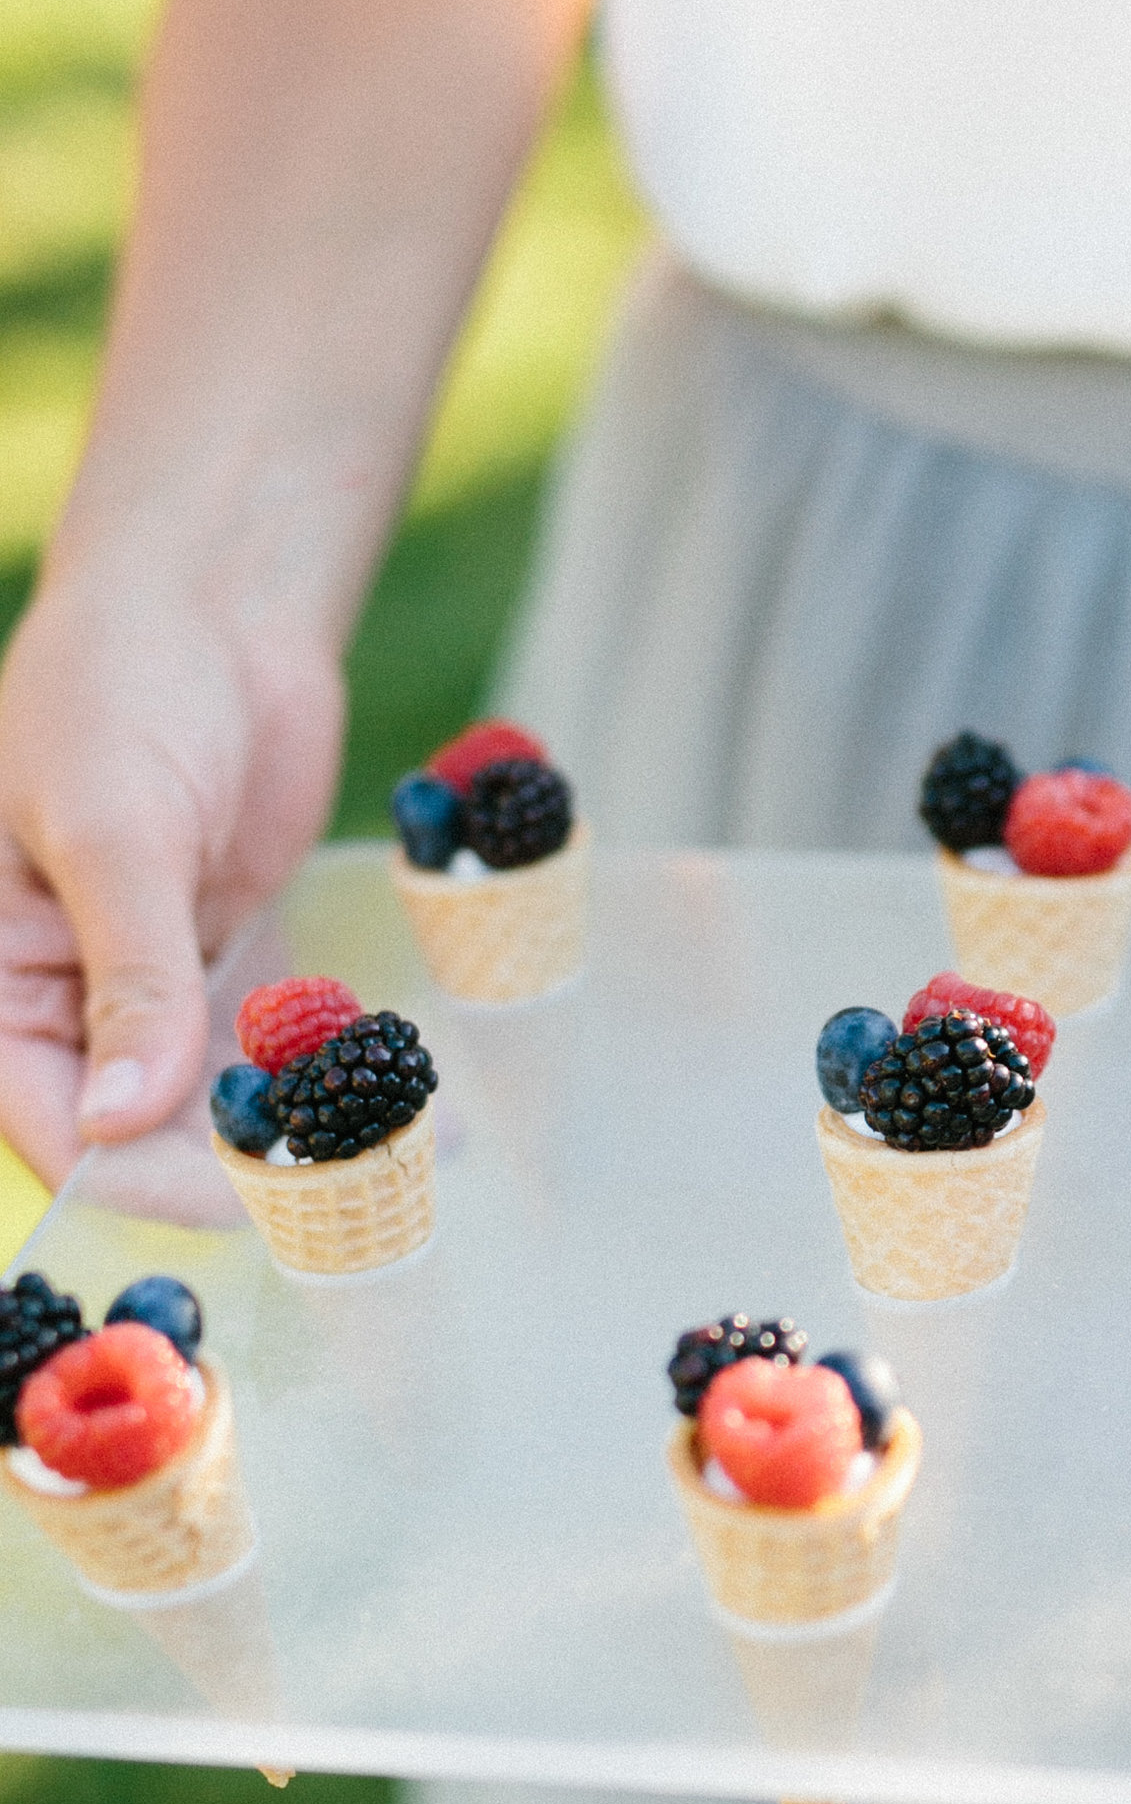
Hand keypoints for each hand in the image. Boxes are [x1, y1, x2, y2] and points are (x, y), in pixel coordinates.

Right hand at [0, 565, 340, 1188]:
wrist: (213, 602)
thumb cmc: (123, 689)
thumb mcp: (116, 832)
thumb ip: (128, 977)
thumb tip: (118, 1119)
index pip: (52, 1116)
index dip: (137, 1170)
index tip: (239, 1201)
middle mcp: (61, 995)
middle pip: (139, 1125)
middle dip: (232, 1163)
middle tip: (342, 1192)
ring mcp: (147, 980)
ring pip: (209, 1096)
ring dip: (292, 1131)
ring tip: (398, 1163)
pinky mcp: (224, 956)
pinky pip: (268, 1042)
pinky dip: (323, 1074)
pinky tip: (406, 1106)